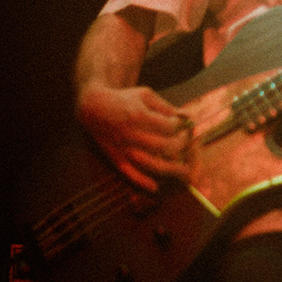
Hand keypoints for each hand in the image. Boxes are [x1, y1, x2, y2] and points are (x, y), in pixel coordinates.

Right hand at [77, 81, 193, 191]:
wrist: (93, 108)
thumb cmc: (124, 99)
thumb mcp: (145, 95)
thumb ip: (166, 107)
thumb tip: (187, 117)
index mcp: (140, 115)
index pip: (170, 127)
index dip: (181, 128)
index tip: (184, 126)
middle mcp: (132, 133)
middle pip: (165, 146)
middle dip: (181, 146)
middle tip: (186, 143)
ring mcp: (124, 148)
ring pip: (152, 164)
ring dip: (171, 169)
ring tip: (183, 170)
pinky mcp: (116, 158)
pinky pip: (130, 174)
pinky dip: (143, 182)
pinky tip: (155, 186)